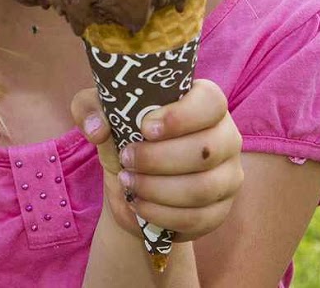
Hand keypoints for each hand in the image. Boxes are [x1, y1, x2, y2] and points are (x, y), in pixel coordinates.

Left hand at [72, 78, 242, 241]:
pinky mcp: (220, 210)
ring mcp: (228, 176)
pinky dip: (163, 214)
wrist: (130, 185)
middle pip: (206, 149)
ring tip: (128, 183)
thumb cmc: (124, 137)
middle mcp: (225, 137)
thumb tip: (98, 128)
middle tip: (127, 159)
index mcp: (204, 104)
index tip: (145, 128)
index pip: (210, 102)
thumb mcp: (100, 115)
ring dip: (157, 188)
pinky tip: (139, 205)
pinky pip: (198, 218)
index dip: (180, 116)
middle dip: (158, 158)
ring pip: (203, 187)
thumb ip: (91, 108)